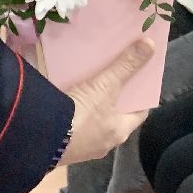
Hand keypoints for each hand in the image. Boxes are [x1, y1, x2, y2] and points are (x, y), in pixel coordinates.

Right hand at [58, 38, 154, 164]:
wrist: (40, 137)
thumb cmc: (82, 115)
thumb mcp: (106, 86)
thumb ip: (127, 65)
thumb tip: (151, 45)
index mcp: (119, 132)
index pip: (139, 113)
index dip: (141, 96)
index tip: (140, 79)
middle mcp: (103, 143)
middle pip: (115, 116)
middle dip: (114, 99)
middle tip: (114, 76)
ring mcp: (80, 147)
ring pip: (92, 121)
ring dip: (92, 106)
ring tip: (90, 83)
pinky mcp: (59, 145)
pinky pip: (71, 124)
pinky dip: (72, 111)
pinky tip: (67, 96)